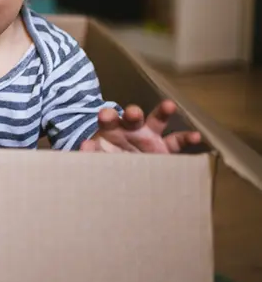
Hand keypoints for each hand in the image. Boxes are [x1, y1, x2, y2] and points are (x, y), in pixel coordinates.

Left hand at [80, 100, 201, 153]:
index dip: (107, 116)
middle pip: (131, 116)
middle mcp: (129, 129)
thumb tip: (84, 148)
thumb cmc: (104, 161)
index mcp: (109, 130)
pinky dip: (186, 137)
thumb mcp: (94, 159)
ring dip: (162, 112)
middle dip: (133, 113)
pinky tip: (196, 136)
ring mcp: (149, 137)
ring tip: (169, 106)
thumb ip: (89, 154)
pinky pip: (177, 141)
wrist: (119, 176)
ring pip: (156, 121)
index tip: (105, 116)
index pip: (107, 119)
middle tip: (133, 113)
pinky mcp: (164, 149)